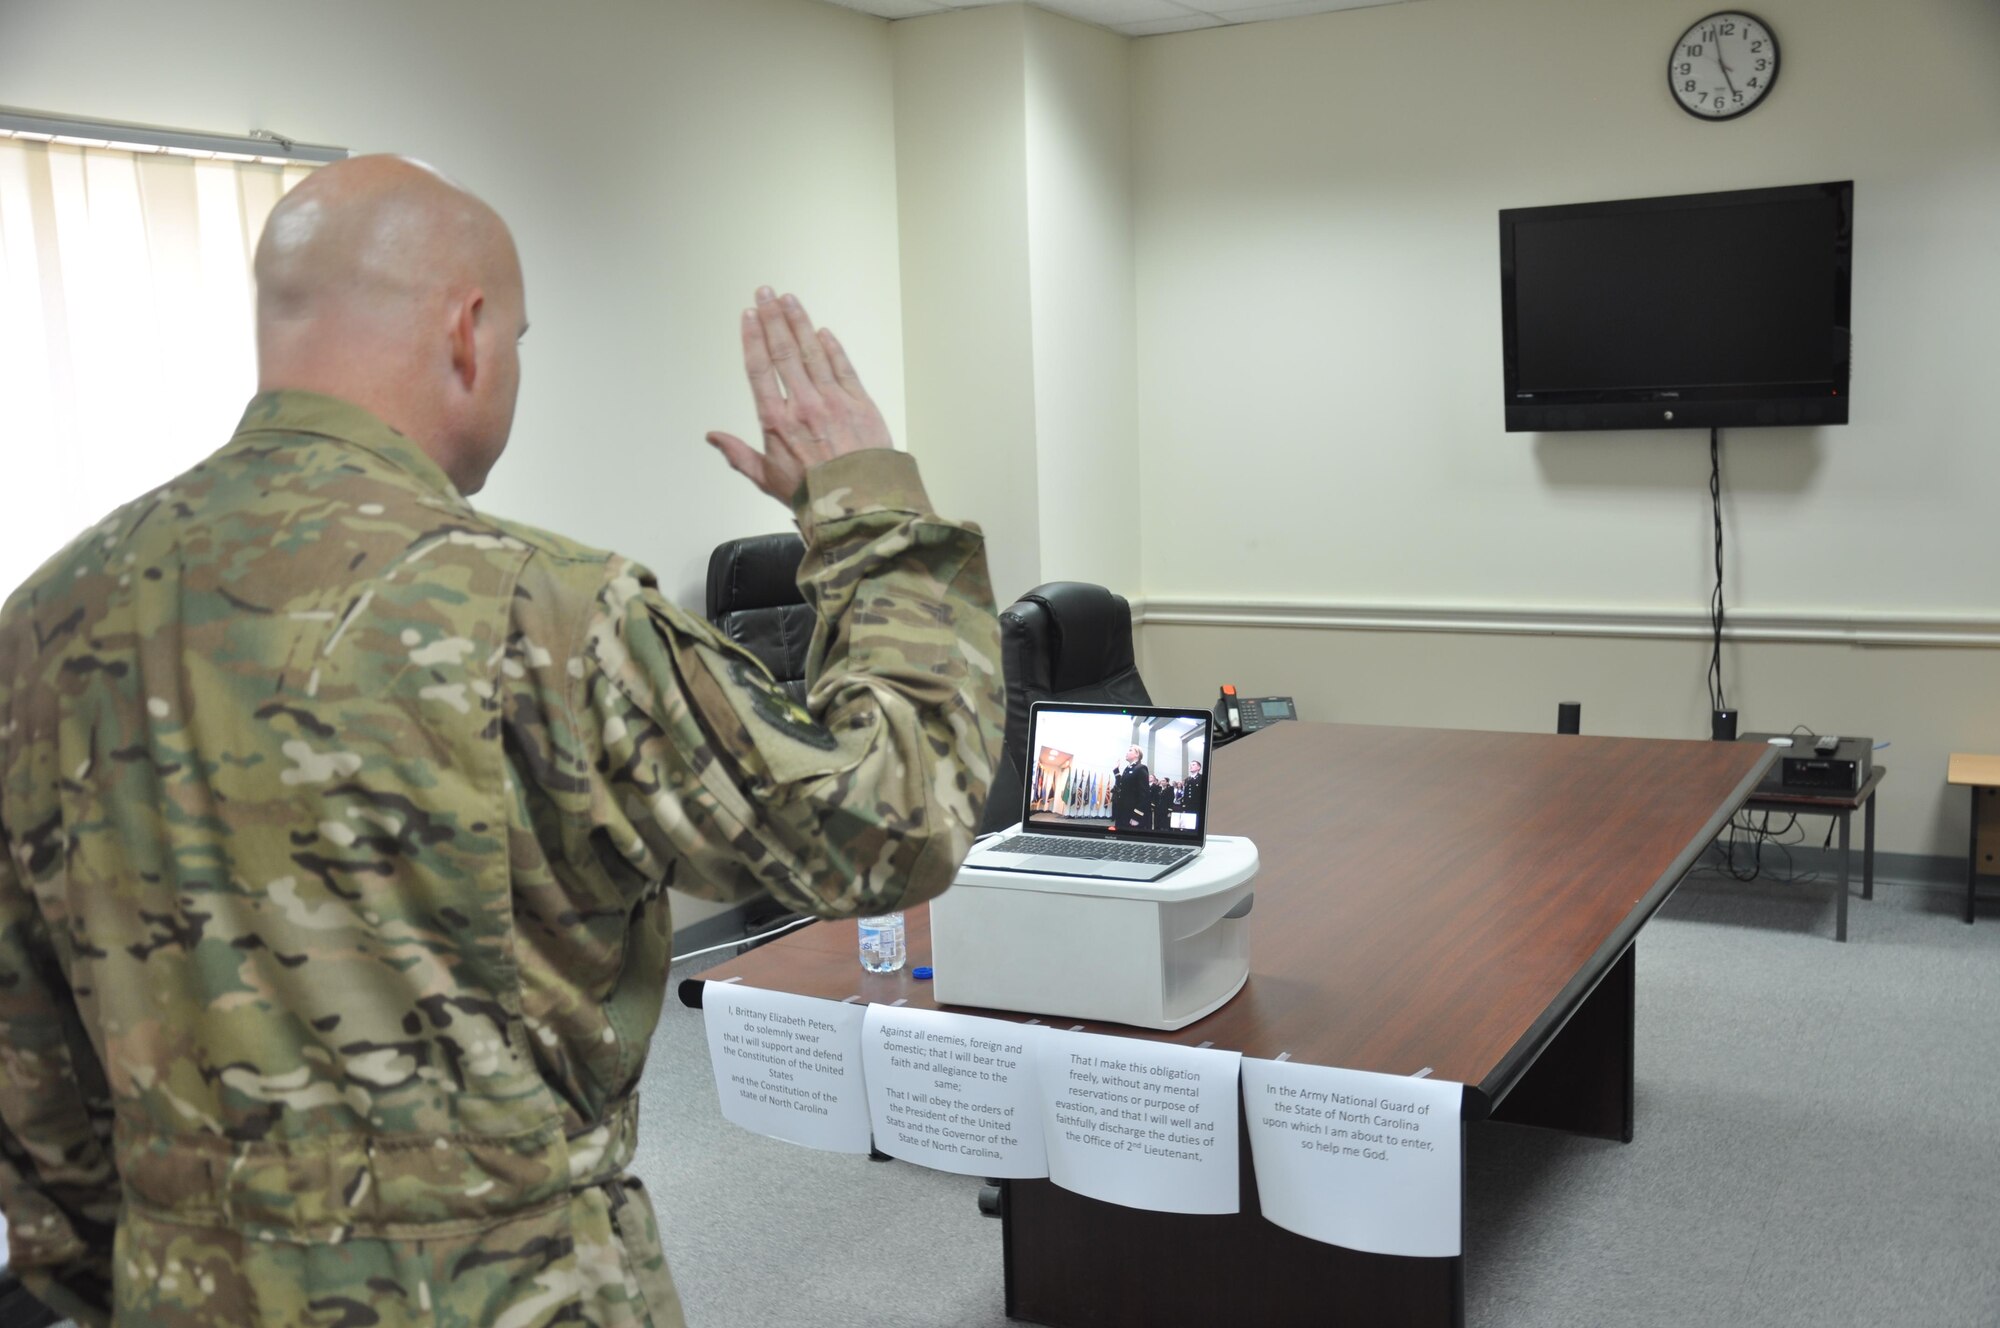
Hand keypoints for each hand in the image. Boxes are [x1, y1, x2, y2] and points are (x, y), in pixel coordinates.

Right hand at [707, 288, 892, 503]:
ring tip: (790, 299)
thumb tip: (713, 437)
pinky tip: (823, 331)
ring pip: (812, 352)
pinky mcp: (860, 403)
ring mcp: (833, 400)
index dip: (752, 338)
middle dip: (773, 318)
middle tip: (765, 293)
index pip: (759, 369)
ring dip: (800, 322)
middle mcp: (803, 404)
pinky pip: (843, 367)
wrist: (857, 505)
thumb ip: (738, 454)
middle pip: (784, 351)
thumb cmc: (813, 495)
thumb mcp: (767, 479)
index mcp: (777, 421)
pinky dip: (833, 347)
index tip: (748, 316)